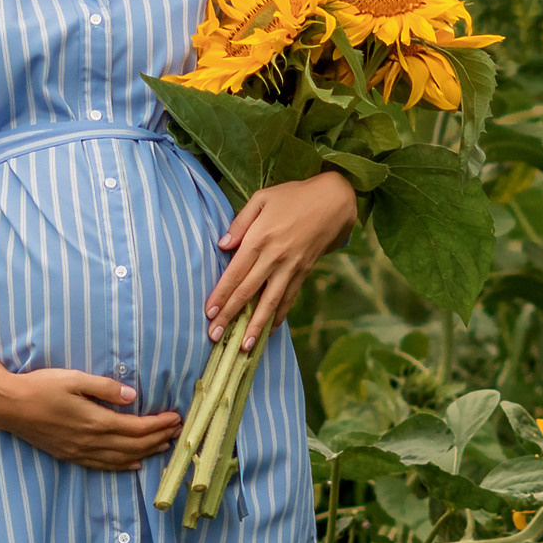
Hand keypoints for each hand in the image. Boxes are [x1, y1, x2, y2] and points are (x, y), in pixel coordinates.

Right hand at [0, 368, 182, 470]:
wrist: (8, 406)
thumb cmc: (40, 387)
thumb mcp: (73, 379)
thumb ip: (104, 388)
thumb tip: (133, 396)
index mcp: (95, 422)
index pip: (136, 428)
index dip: (159, 425)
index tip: (176, 417)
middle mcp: (90, 442)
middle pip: (134, 446)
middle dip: (158, 439)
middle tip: (178, 431)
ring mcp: (80, 452)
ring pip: (121, 459)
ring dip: (145, 454)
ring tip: (164, 446)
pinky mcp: (70, 456)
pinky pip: (102, 466)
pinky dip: (122, 467)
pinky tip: (133, 465)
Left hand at [207, 170, 358, 348]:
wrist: (334, 200)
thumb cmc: (294, 196)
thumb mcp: (262, 198)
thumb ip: (240, 222)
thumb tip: (222, 245)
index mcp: (260, 238)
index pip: (235, 273)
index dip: (221, 295)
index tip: (209, 313)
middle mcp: (275, 257)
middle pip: (248, 292)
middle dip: (231, 316)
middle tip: (215, 336)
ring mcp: (291, 267)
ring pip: (270, 302)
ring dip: (256, 325)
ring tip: (244, 347)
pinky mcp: (304, 272)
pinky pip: (289, 298)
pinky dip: (279, 316)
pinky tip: (270, 330)